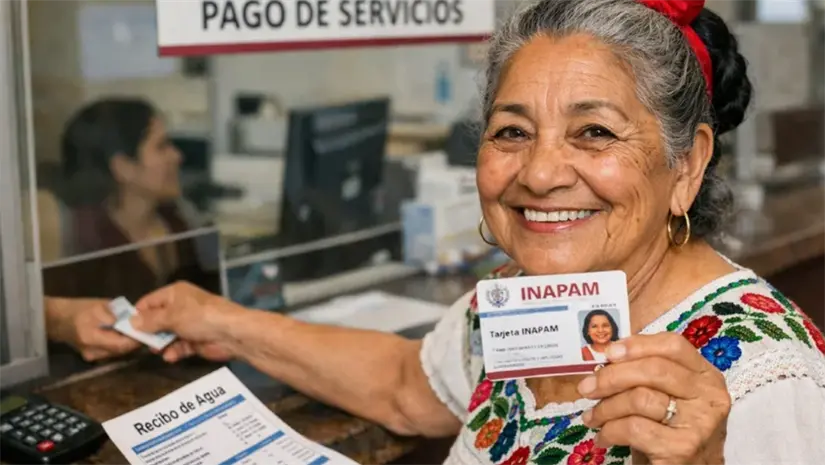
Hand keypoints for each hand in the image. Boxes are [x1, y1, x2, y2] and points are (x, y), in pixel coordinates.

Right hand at [45, 297, 140, 361]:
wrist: (56, 319)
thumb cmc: (78, 309)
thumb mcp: (100, 306)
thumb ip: (118, 314)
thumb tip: (136, 318)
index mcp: (91, 337)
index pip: (120, 344)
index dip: (135, 338)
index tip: (146, 329)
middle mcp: (91, 351)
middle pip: (120, 350)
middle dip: (134, 341)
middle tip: (145, 330)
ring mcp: (91, 356)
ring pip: (117, 352)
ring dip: (128, 343)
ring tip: (135, 331)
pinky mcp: (91, 357)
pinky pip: (110, 352)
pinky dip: (119, 344)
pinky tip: (123, 335)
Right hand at [132, 281, 242, 362]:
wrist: (231, 333)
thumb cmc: (199, 317)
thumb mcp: (171, 316)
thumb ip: (150, 320)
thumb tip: (130, 321)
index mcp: (175, 294)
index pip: (150, 301)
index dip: (137, 314)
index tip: (125, 328)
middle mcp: (181, 307)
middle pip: (157, 319)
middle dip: (148, 331)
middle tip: (137, 343)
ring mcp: (189, 324)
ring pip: (167, 335)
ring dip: (161, 343)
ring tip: (155, 350)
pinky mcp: (196, 340)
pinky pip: (179, 346)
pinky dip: (174, 351)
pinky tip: (169, 357)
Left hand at [579, 333, 729, 464]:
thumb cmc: (670, 430)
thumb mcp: (666, 396)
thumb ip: (645, 374)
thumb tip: (606, 358)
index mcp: (706, 376)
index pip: (674, 345)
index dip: (638, 345)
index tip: (609, 352)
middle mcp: (709, 396)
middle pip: (654, 370)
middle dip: (611, 377)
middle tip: (586, 388)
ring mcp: (699, 423)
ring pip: (640, 398)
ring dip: (605, 408)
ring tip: (593, 417)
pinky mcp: (682, 448)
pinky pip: (634, 428)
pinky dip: (610, 430)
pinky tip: (604, 437)